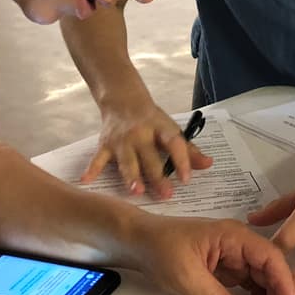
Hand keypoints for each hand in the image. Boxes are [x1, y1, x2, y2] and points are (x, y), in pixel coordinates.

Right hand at [80, 96, 211, 198]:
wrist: (123, 100)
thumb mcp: (171, 130)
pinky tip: (85, 181)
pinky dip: (91, 169)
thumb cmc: (151, 120)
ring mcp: (122, 140)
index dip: (182, 160)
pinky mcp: (105, 144)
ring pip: (126, 160)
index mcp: (161, 128)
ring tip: (136, 192)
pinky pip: (98, 158)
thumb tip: (208, 164)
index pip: (174, 143)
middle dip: (157, 176)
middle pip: (150, 157)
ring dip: (130, 176)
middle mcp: (141, 134)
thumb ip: (189, 150)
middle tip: (166, 194)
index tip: (187, 179)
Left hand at [132, 215, 294, 294]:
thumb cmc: (161, 249)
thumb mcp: (187, 277)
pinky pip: (246, 286)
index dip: (285, 283)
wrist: (137, 241)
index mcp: (235, 237)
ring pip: (260, 281)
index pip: (270, 258)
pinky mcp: (223, 270)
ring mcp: (232, 258)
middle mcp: (239, 245)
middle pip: (269, 272)